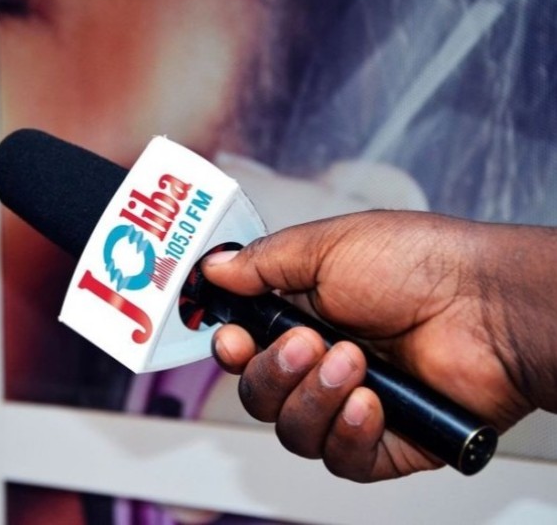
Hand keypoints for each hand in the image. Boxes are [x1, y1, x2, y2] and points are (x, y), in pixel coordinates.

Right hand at [202, 210, 556, 480]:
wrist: (489, 304)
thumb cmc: (420, 263)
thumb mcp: (327, 246)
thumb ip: (263, 261)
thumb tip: (214, 268)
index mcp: (304, 316)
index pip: (245, 350)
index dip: (232, 351)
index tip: (233, 340)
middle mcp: (323, 364)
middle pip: (260, 395)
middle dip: (274, 373)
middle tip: (308, 344)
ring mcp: (352, 405)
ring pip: (293, 431)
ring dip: (313, 398)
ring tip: (354, 364)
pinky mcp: (384, 442)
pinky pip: (339, 458)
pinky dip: (346, 433)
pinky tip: (370, 403)